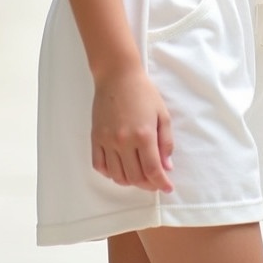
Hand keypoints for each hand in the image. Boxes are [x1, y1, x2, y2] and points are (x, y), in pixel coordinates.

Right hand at [91, 67, 173, 191]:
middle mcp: (124, 141)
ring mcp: (107, 140)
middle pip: (135, 177)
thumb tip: (166, 167)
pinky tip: (119, 167)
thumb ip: (166, 142)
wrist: (117, 75)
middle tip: (155, 181)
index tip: (167, 188)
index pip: (152, 170)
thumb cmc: (143, 91)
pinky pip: (100, 166)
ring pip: (117, 176)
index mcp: (144, 135)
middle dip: (148, 184)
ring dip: (130, 181)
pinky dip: (110, 173)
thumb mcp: (162, 114)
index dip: (161, 183)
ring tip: (138, 175)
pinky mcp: (95, 137)